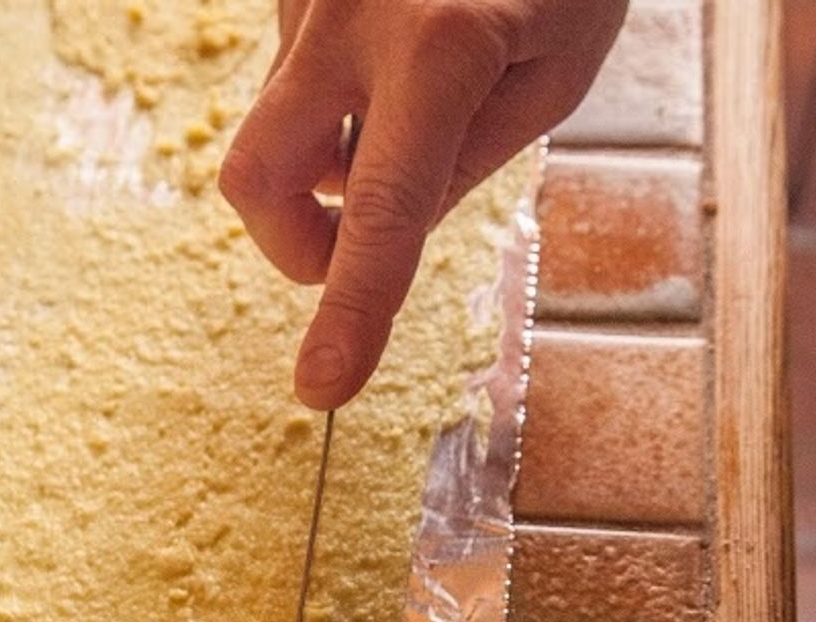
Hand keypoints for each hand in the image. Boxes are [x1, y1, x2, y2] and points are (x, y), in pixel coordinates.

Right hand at [220, 0, 627, 409]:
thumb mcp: (555, 73)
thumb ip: (461, 162)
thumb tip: (375, 221)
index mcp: (440, 49)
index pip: (382, 217)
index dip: (351, 313)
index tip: (321, 389)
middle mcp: (347, 11)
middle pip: (260, 177)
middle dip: (297, 244)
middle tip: (356, 244)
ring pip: (282, 126)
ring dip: (337, 153)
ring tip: (424, 92)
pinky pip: (296, 73)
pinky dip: (338, 98)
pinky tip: (399, 48)